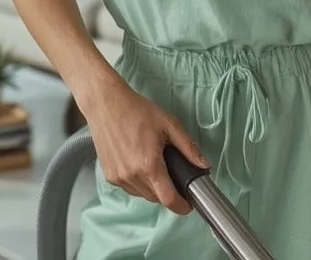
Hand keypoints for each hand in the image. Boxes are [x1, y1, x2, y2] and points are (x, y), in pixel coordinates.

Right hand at [76, 78, 208, 214]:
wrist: (105, 104)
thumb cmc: (137, 111)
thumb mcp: (169, 125)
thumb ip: (188, 147)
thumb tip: (204, 164)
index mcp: (149, 165)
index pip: (168, 199)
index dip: (181, 206)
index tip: (188, 205)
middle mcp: (132, 175)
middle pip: (156, 198)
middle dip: (168, 192)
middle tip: (174, 175)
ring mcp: (118, 177)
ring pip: (142, 195)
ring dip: (153, 188)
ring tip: (155, 165)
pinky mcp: (109, 175)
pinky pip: (130, 188)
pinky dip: (138, 183)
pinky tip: (140, 164)